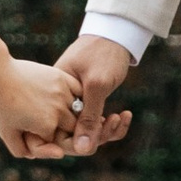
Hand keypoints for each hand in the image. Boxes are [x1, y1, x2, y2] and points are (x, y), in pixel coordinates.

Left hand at [0, 51, 126, 161]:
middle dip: (64, 128)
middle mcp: (59, 110)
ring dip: (72, 113)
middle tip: (51, 122)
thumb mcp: (7, 134)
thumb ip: (24, 151)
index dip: (48, 140)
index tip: (36, 133)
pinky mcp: (62, 77)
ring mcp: (62, 92)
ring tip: (60, 110)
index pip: (58, 142)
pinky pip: (79, 91)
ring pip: (79, 110)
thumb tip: (48, 155)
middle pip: (73, 127)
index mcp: (47, 126)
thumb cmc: (0, 105)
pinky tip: (67, 98)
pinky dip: (77, 97)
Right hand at [48, 32, 136, 160]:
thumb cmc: (103, 53)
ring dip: (107, 129)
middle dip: (96, 134)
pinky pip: (96, 121)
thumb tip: (82, 149)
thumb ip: (88, 117)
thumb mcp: (97, 85)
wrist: (117, 31)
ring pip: (86, 129)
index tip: (99, 136)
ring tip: (121, 117)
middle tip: (114, 121)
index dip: (76, 142)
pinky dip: (112, 123)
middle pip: (72, 134)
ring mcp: (74, 101)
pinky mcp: (87, 100)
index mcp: (55, 94)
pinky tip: (125, 114)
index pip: (57, 132)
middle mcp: (61, 100)